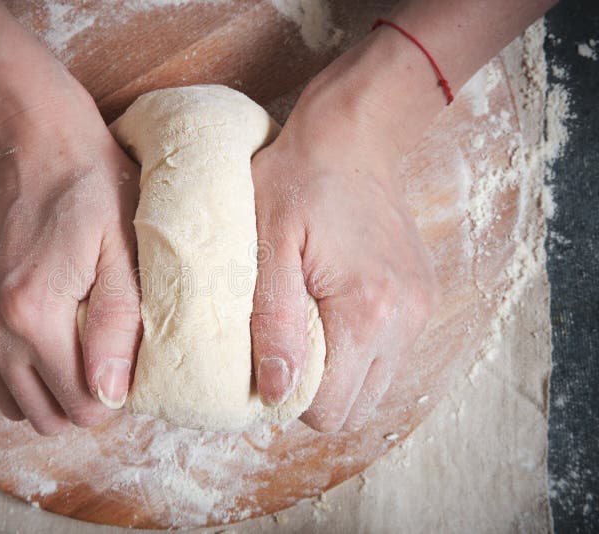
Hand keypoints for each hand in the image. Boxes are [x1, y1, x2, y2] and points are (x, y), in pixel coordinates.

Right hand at [0, 90, 141, 433]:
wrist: (36, 145)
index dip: (109, 398)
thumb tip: (111, 397)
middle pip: (41, 416)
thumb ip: (117, 326)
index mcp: (33, 314)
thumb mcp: (123, 252)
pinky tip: (44, 342)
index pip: (78, 405)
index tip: (124, 369)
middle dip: (79, 402)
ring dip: (46, 392)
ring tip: (74, 353)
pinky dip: (17, 374)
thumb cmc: (94, 192)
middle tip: (103, 363)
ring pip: (10, 403)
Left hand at [251, 60, 440, 431]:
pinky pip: (390, 352)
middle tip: (288, 342)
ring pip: (376, 383)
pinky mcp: (424, 297)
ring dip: (340, 369)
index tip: (271, 359)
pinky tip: (335, 305)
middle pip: (358, 406)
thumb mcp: (267, 245)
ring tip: (311, 320)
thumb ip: (273, 322)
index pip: (332, 409)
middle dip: (318, 389)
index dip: (292, 396)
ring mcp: (421, 309)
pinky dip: (360, 346)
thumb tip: (277, 393)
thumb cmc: (297, 181)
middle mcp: (406, 319)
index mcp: (367, 312)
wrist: (352, 135)